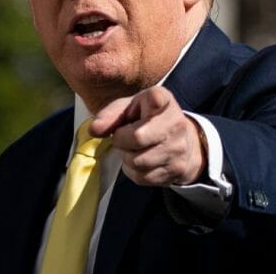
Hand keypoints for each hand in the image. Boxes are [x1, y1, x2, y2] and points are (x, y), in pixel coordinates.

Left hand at [89, 86, 206, 186]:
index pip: (159, 98)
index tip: (155, 101)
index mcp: (163, 100)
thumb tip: (94, 129)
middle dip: (121, 139)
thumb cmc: (146, 120)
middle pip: (137, 137)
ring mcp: (179, 148)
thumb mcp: (128, 109)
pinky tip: (141, 159)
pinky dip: (133, 170)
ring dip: (127, 156)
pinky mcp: (177, 170)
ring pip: (137, 161)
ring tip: (133, 148)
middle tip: (122, 135)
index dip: (155, 100)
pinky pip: (141, 177)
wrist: (181, 141)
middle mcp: (176, 123)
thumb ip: (109, 116)